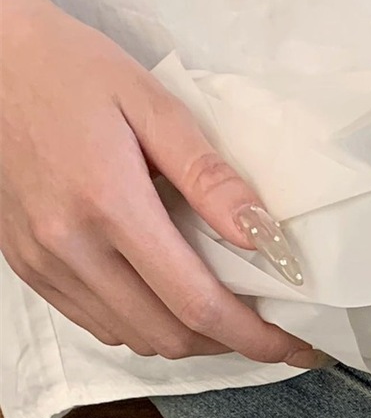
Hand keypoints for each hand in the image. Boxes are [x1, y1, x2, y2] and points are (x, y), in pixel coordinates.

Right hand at [0, 0, 324, 364]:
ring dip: (188, 340)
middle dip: (228, 344)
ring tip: (222, 315)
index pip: (197, 303)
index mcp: (108, 203)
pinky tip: (166, 299)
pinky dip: (144, 326)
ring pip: (135, 340)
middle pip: (170, 336)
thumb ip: (209, 174)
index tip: (295, 347)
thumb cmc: (74, 70)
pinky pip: (99, 326)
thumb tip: (264, 237)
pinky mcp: (28, 268)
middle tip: (266, 330)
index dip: (254, 338)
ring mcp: (43, 263)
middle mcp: (70, 246)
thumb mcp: (152, 103)